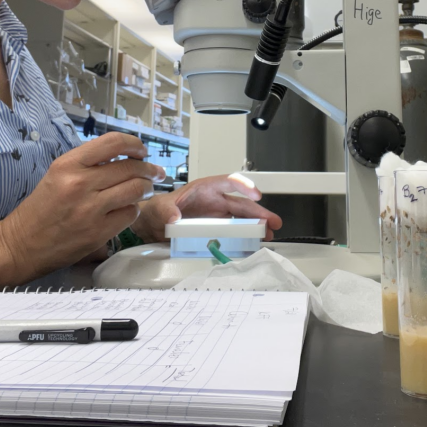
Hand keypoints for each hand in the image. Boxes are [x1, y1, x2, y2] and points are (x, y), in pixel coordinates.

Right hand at [0, 133, 165, 278]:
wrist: (21, 245)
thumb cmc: (41, 208)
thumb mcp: (58, 174)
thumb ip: (89, 163)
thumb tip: (125, 156)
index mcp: (68, 164)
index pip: (113, 143)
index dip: (134, 144)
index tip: (142, 151)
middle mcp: (80, 183)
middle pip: (130, 168)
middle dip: (148, 169)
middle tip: (155, 172)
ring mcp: (90, 209)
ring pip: (135, 190)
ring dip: (146, 188)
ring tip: (145, 189)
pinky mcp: (98, 232)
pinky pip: (130, 214)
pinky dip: (133, 210)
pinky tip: (127, 209)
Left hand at [134, 173, 282, 242]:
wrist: (152, 226)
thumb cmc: (158, 209)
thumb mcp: (159, 207)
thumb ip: (166, 211)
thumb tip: (174, 218)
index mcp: (205, 189)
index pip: (228, 182)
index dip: (243, 186)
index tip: (255, 194)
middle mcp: (215, 201)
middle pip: (242, 204)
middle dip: (259, 212)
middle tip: (273, 222)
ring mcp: (217, 216)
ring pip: (243, 219)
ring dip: (257, 226)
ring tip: (270, 235)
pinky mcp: (216, 230)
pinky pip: (235, 233)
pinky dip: (246, 238)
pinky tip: (255, 244)